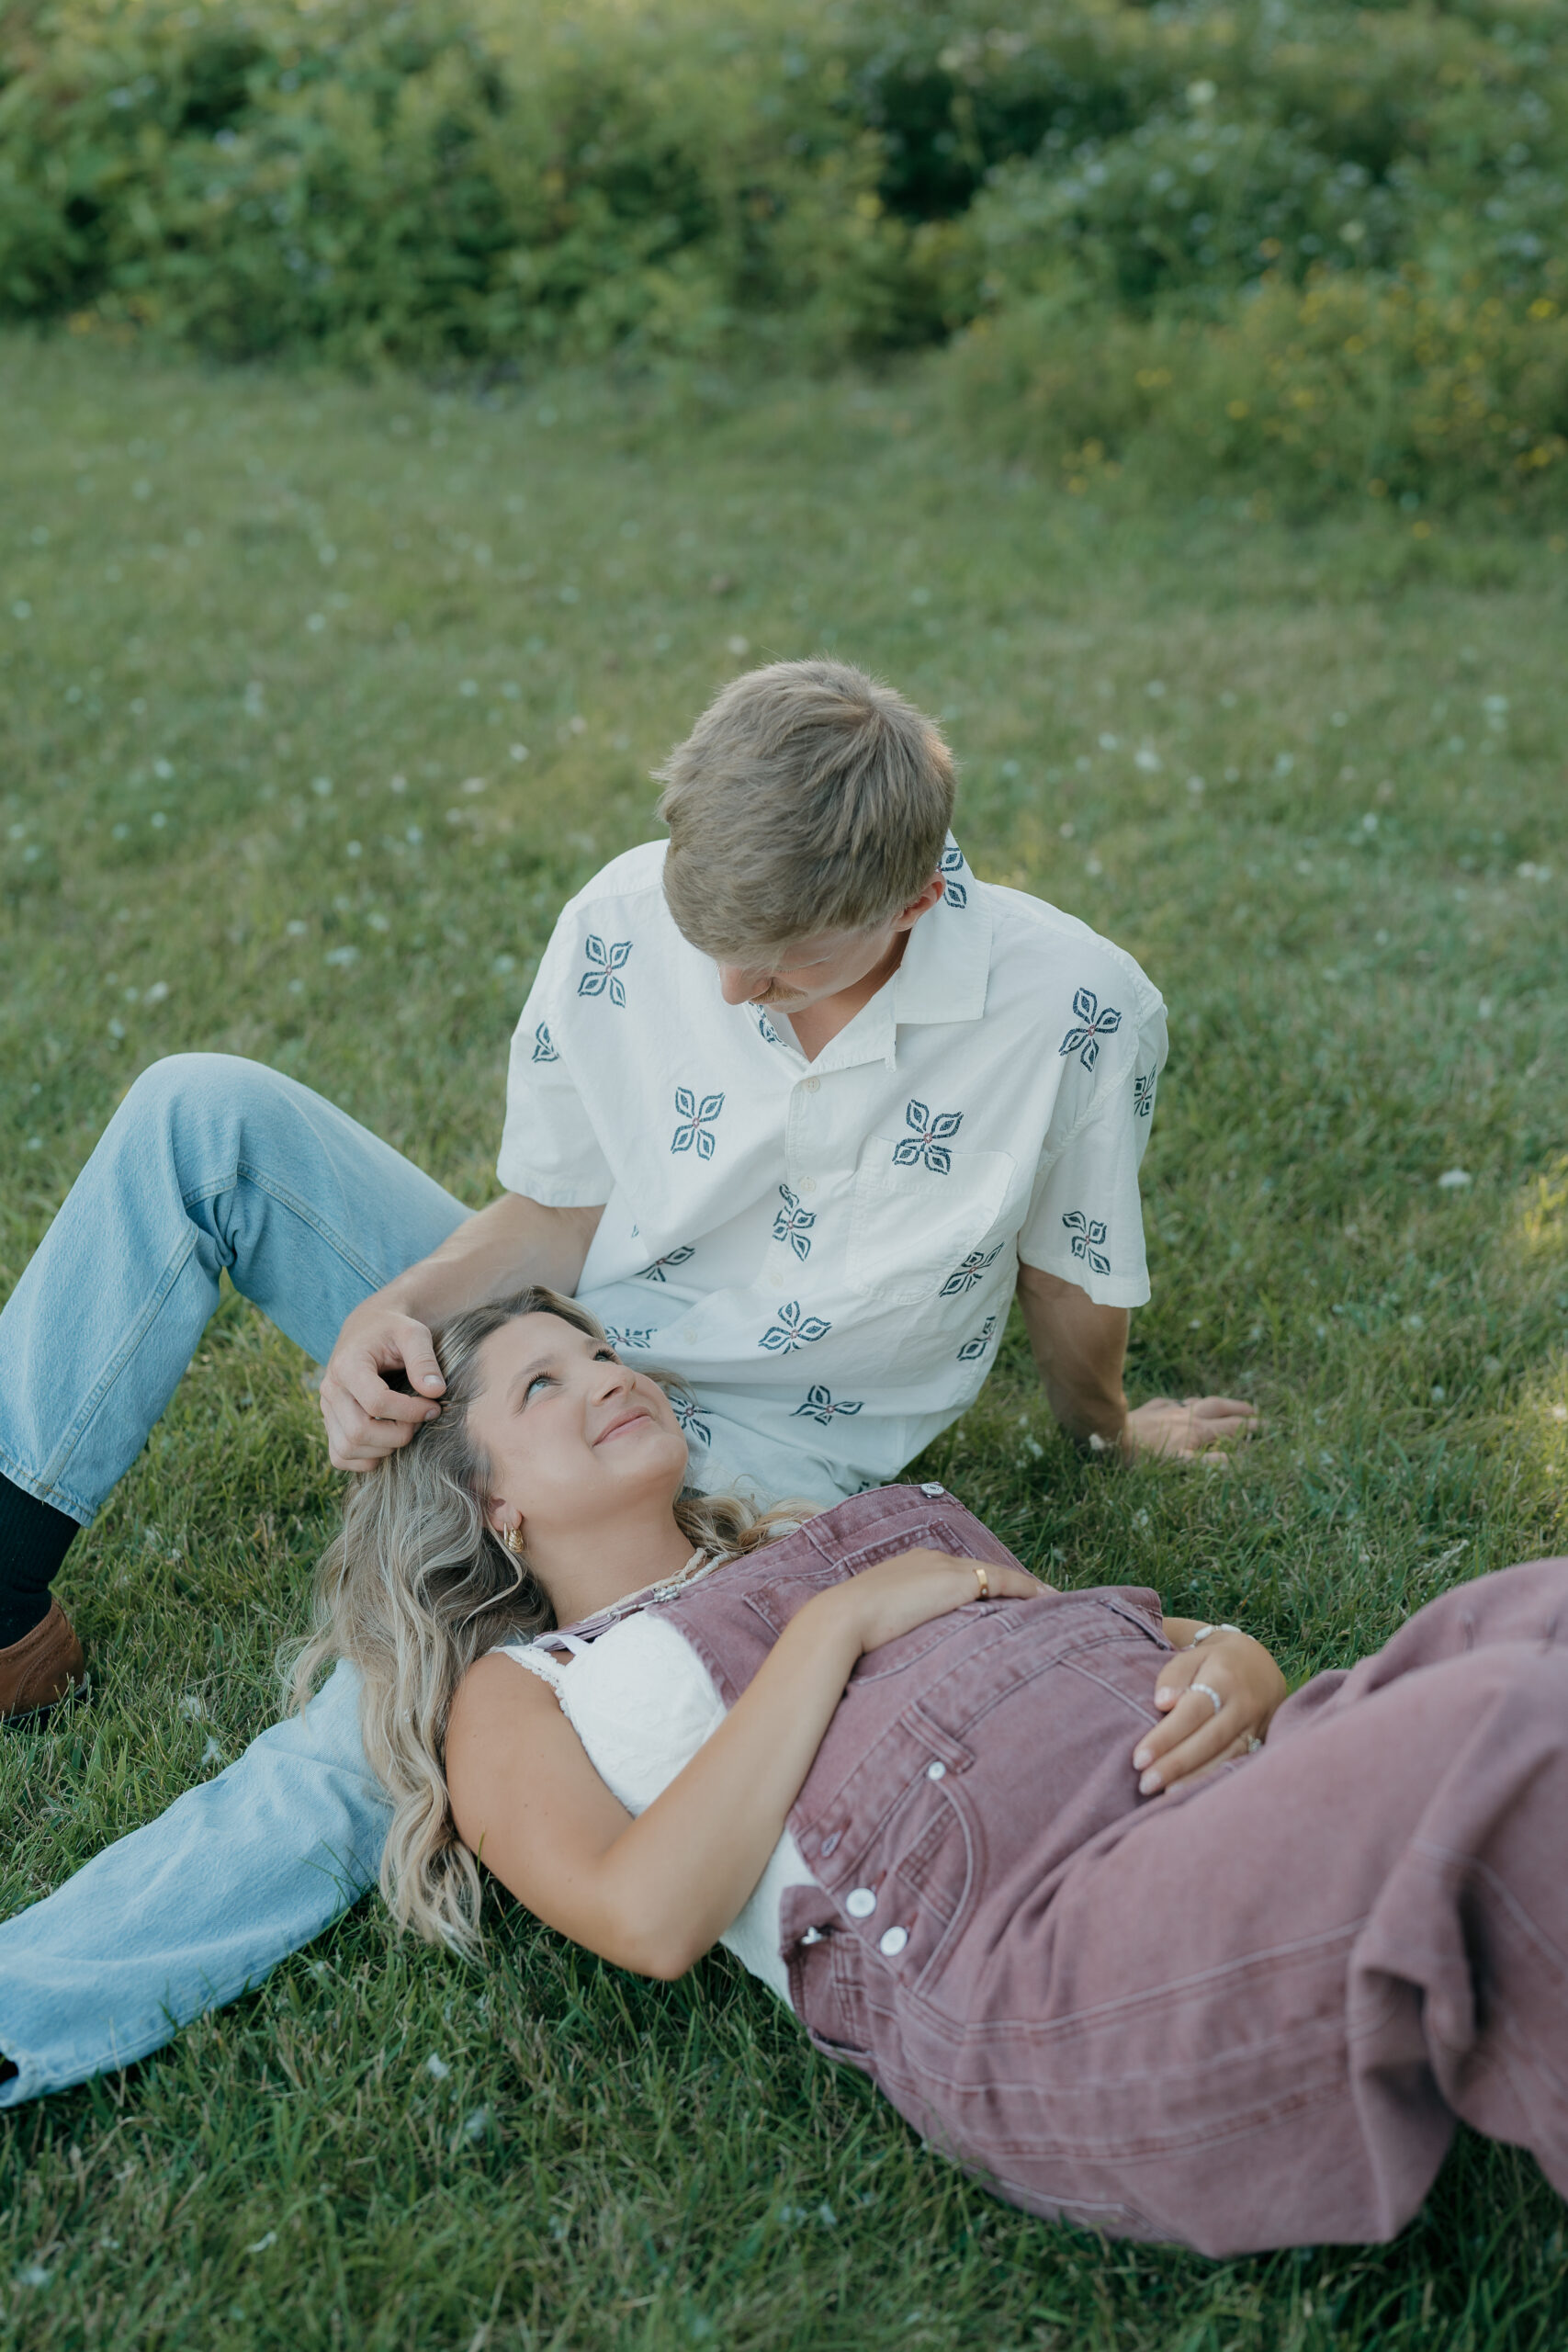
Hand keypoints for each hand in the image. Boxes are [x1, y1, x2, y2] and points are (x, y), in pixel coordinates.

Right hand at [319, 1299, 445, 1470]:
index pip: (376, 1403)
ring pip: (348, 1449)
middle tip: (420, 1421)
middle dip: (398, 1435)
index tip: (433, 1406)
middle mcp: (330, 1389)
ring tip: (405, 1428)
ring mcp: (327, 1409)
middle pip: (359, 1432)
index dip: (410, 1412)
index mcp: (348, 1365)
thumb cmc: (393, 1329)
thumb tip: (436, 1392)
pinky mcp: (330, 1423)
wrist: (368, 1328)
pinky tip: (388, 1441)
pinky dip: (366, 1458)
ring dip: (384, 1448)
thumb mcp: (414, 1333)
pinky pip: (339, 1456)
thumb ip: (425, 1360)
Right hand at [826, 1547, 1045, 1657]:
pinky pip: (1003, 1581)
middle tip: (1035, 1598)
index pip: (954, 1573)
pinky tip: (1048, 1598)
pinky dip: (1028, 1589)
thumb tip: (889, 1654)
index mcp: (909, 1567)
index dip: (979, 1585)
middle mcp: (929, 1559)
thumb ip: (890, 1630)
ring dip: (1024, 1587)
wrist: (841, 1619)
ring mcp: (943, 1567)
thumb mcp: (873, 1627)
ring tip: (1050, 1598)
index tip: (998, 1600)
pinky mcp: (956, 1580)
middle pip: (979, 1569)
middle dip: (1007, 1583)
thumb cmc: (848, 1632)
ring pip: (995, 1574)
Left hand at [1124, 1394, 1257, 1460]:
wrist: (1111, 1436)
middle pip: (1218, 1407)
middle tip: (1253, 1410)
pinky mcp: (1150, 1409)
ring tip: (1222, 1405)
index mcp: (1196, 1431)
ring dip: (1213, 1403)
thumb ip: (1209, 1463)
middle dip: (1237, 1408)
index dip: (1249, 1427)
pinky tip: (1178, 1404)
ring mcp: (1167, 1410)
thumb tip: (1236, 1460)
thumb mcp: (1179, 1464)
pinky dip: (1181, 1403)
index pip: (1230, 1428)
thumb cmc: (1145, 1456)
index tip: (1266, 1426)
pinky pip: (1170, 1402)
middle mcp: (1185, 1416)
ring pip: (1196, 1401)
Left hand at [1131, 1630, 1284, 1795]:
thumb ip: (1174, 1676)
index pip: (1192, 1711)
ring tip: (1163, 1794)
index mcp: (1223, 1679)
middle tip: (1146, 1783)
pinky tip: (1191, 1793)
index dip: (1166, 1737)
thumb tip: (1163, 1702)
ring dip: (1193, 1778)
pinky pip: (1237, 1764)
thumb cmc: (1214, 1662)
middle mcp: (1243, 1704)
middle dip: (1176, 1764)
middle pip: (1208, 1739)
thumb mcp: (1193, 1656)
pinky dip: (1213, 1779)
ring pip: (1225, 1756)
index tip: (1139, 1759)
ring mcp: (1255, 1725)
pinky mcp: (1260, 1741)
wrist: (1259, 1664)